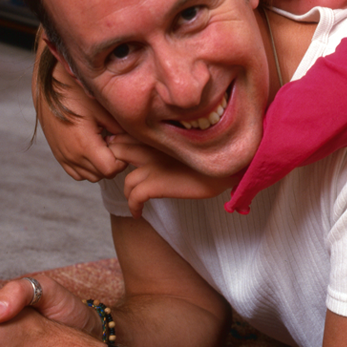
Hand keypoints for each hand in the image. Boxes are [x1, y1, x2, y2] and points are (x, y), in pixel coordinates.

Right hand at [33, 33, 126, 182]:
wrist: (49, 90)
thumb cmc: (77, 95)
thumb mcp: (103, 110)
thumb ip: (120, 129)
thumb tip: (136, 141)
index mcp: (85, 145)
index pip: (111, 170)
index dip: (121, 161)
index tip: (122, 146)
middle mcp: (73, 155)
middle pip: (102, 175)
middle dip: (112, 163)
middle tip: (114, 143)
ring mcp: (64, 157)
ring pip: (90, 176)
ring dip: (100, 166)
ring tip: (103, 145)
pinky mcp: (58, 155)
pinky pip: (77, 173)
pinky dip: (87, 167)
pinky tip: (92, 149)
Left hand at [107, 134, 236, 216]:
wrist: (232, 166)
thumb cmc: (213, 156)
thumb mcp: (187, 144)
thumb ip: (170, 142)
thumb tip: (160, 148)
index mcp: (158, 134)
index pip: (125, 133)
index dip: (119, 143)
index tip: (123, 156)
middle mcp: (152, 147)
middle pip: (117, 149)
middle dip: (114, 163)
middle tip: (123, 178)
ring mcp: (154, 166)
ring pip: (125, 179)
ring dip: (127, 191)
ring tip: (135, 198)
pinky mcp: (158, 183)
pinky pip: (135, 196)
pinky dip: (133, 207)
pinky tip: (138, 214)